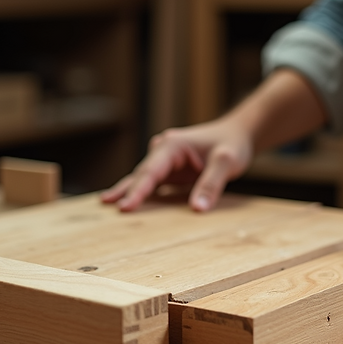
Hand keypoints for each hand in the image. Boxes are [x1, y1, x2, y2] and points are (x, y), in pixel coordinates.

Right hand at [101, 119, 252, 211]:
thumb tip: (197, 209)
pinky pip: (152, 183)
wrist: (238, 134)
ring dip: (126, 191)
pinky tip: (125, 202)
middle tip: (107, 207)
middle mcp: (163, 150)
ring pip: (142, 178)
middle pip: (141, 175)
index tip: (124, 207)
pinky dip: (139, 193)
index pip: (150, 172)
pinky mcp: (170, 170)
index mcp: (172, 145)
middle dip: (124, 191)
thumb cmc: (233, 144)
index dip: (137, 191)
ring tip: (105, 203)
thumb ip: (212, 184)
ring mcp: (165, 160)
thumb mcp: (227, 162)